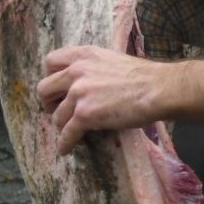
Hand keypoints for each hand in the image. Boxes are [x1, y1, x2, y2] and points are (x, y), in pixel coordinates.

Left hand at [38, 45, 203, 152]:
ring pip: (56, 115)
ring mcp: (79, 93)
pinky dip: (64, 143)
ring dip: (62, 125)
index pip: (50, 61)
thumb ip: (94, 68)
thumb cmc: (145, 76)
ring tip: (71, 131)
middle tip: (59, 110)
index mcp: (84, 55)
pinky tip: (66, 149)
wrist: (159, 89)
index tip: (58, 87)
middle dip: (49, 102)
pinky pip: (66, 133)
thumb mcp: (113, 60)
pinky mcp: (84, 114)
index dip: (51, 76)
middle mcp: (76, 71)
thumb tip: (89, 83)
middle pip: (44, 89)